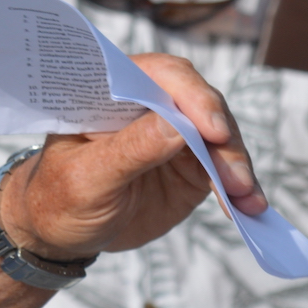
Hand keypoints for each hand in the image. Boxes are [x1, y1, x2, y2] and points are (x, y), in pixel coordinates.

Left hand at [0, 53, 265, 258]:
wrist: (60, 234)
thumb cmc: (58, 198)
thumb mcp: (85, 179)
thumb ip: (128, 151)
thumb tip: (177, 124)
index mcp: (113, 92)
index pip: (159, 73)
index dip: (191, 93)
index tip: (212, 127)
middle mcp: (149, 104)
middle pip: (200, 102)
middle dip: (223, 136)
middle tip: (235, 175)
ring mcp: (174, 133)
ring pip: (220, 135)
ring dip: (237, 164)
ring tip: (246, 197)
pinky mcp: (191, 164)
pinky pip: (224, 168)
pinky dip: (239, 186)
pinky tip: (249, 206)